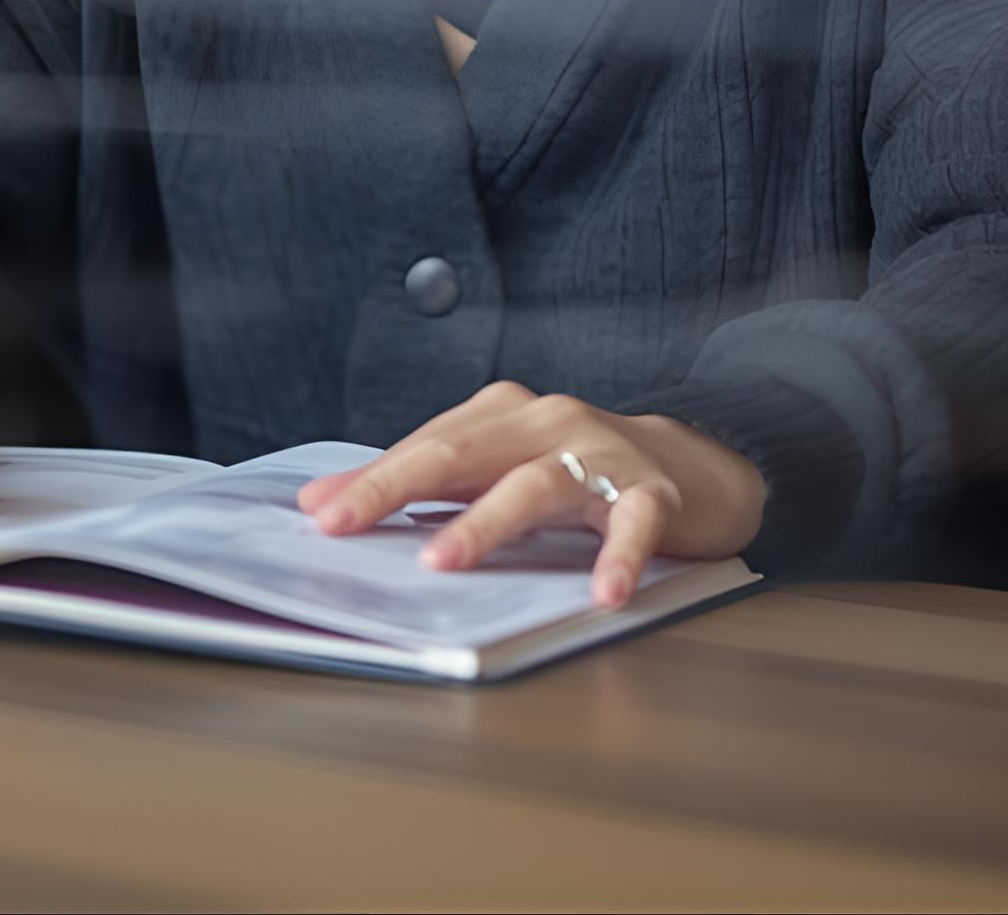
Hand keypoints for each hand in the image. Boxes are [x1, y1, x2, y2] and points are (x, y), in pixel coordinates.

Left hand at [294, 381, 765, 607]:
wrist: (690, 465)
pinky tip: (602, 593)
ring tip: (440, 562)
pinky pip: (632, 523)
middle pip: (461, 453)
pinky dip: (617, 556)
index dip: (371, 478)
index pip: (426, 445)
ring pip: (534, 484)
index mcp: (502, 413)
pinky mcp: (653, 492)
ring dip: (484, 522)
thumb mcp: (501, 468)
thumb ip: (427, 484)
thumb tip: (326, 502)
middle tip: (344, 524)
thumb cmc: (575, 470)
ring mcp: (601, 454)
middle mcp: (546, 421)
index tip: (317, 511)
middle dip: (395, 486)